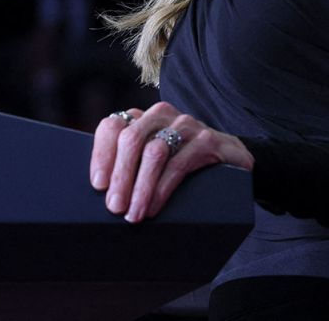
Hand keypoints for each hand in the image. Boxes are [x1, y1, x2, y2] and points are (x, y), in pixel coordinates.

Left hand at [89, 101, 254, 222]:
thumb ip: (128, 165)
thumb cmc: (181, 164)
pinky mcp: (207, 139)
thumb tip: (101, 192)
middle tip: (114, 207)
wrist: (230, 161)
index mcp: (142, 118)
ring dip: (140, 187)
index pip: (113, 126)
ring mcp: (186, 125)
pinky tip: (154, 206)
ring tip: (134, 213)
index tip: (98, 185)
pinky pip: (178, 164)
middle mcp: (162, 115)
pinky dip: (162, 188)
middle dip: (120, 176)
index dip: (102, 155)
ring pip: (154, 152)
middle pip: (131, 139)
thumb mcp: (151, 160)